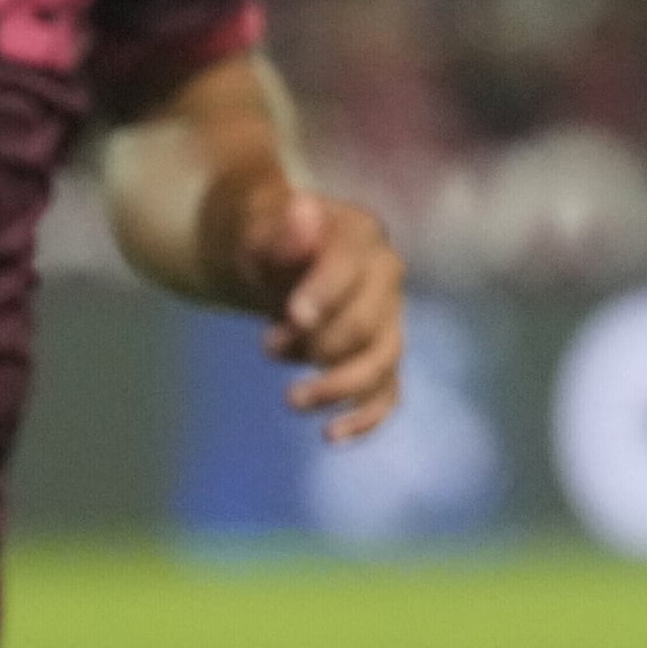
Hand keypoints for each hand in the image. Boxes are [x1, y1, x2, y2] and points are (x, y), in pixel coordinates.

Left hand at [227, 181, 406, 441]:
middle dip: (318, 341)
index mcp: (361, 235)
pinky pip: (387, 391)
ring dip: (339, 385)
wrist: (273, 254)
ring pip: (382, 360)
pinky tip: (332, 436)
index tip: (293, 318)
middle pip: (369, 321)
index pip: (353, 267)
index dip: (326, 293)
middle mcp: (387, 276)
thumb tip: (302, 211)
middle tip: (268, 344)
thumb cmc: (265, 236)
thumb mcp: (258, 223)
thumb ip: (279, 226)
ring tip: (291, 400)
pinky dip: (366, 417)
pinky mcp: (379, 354)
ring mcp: (388, 318)